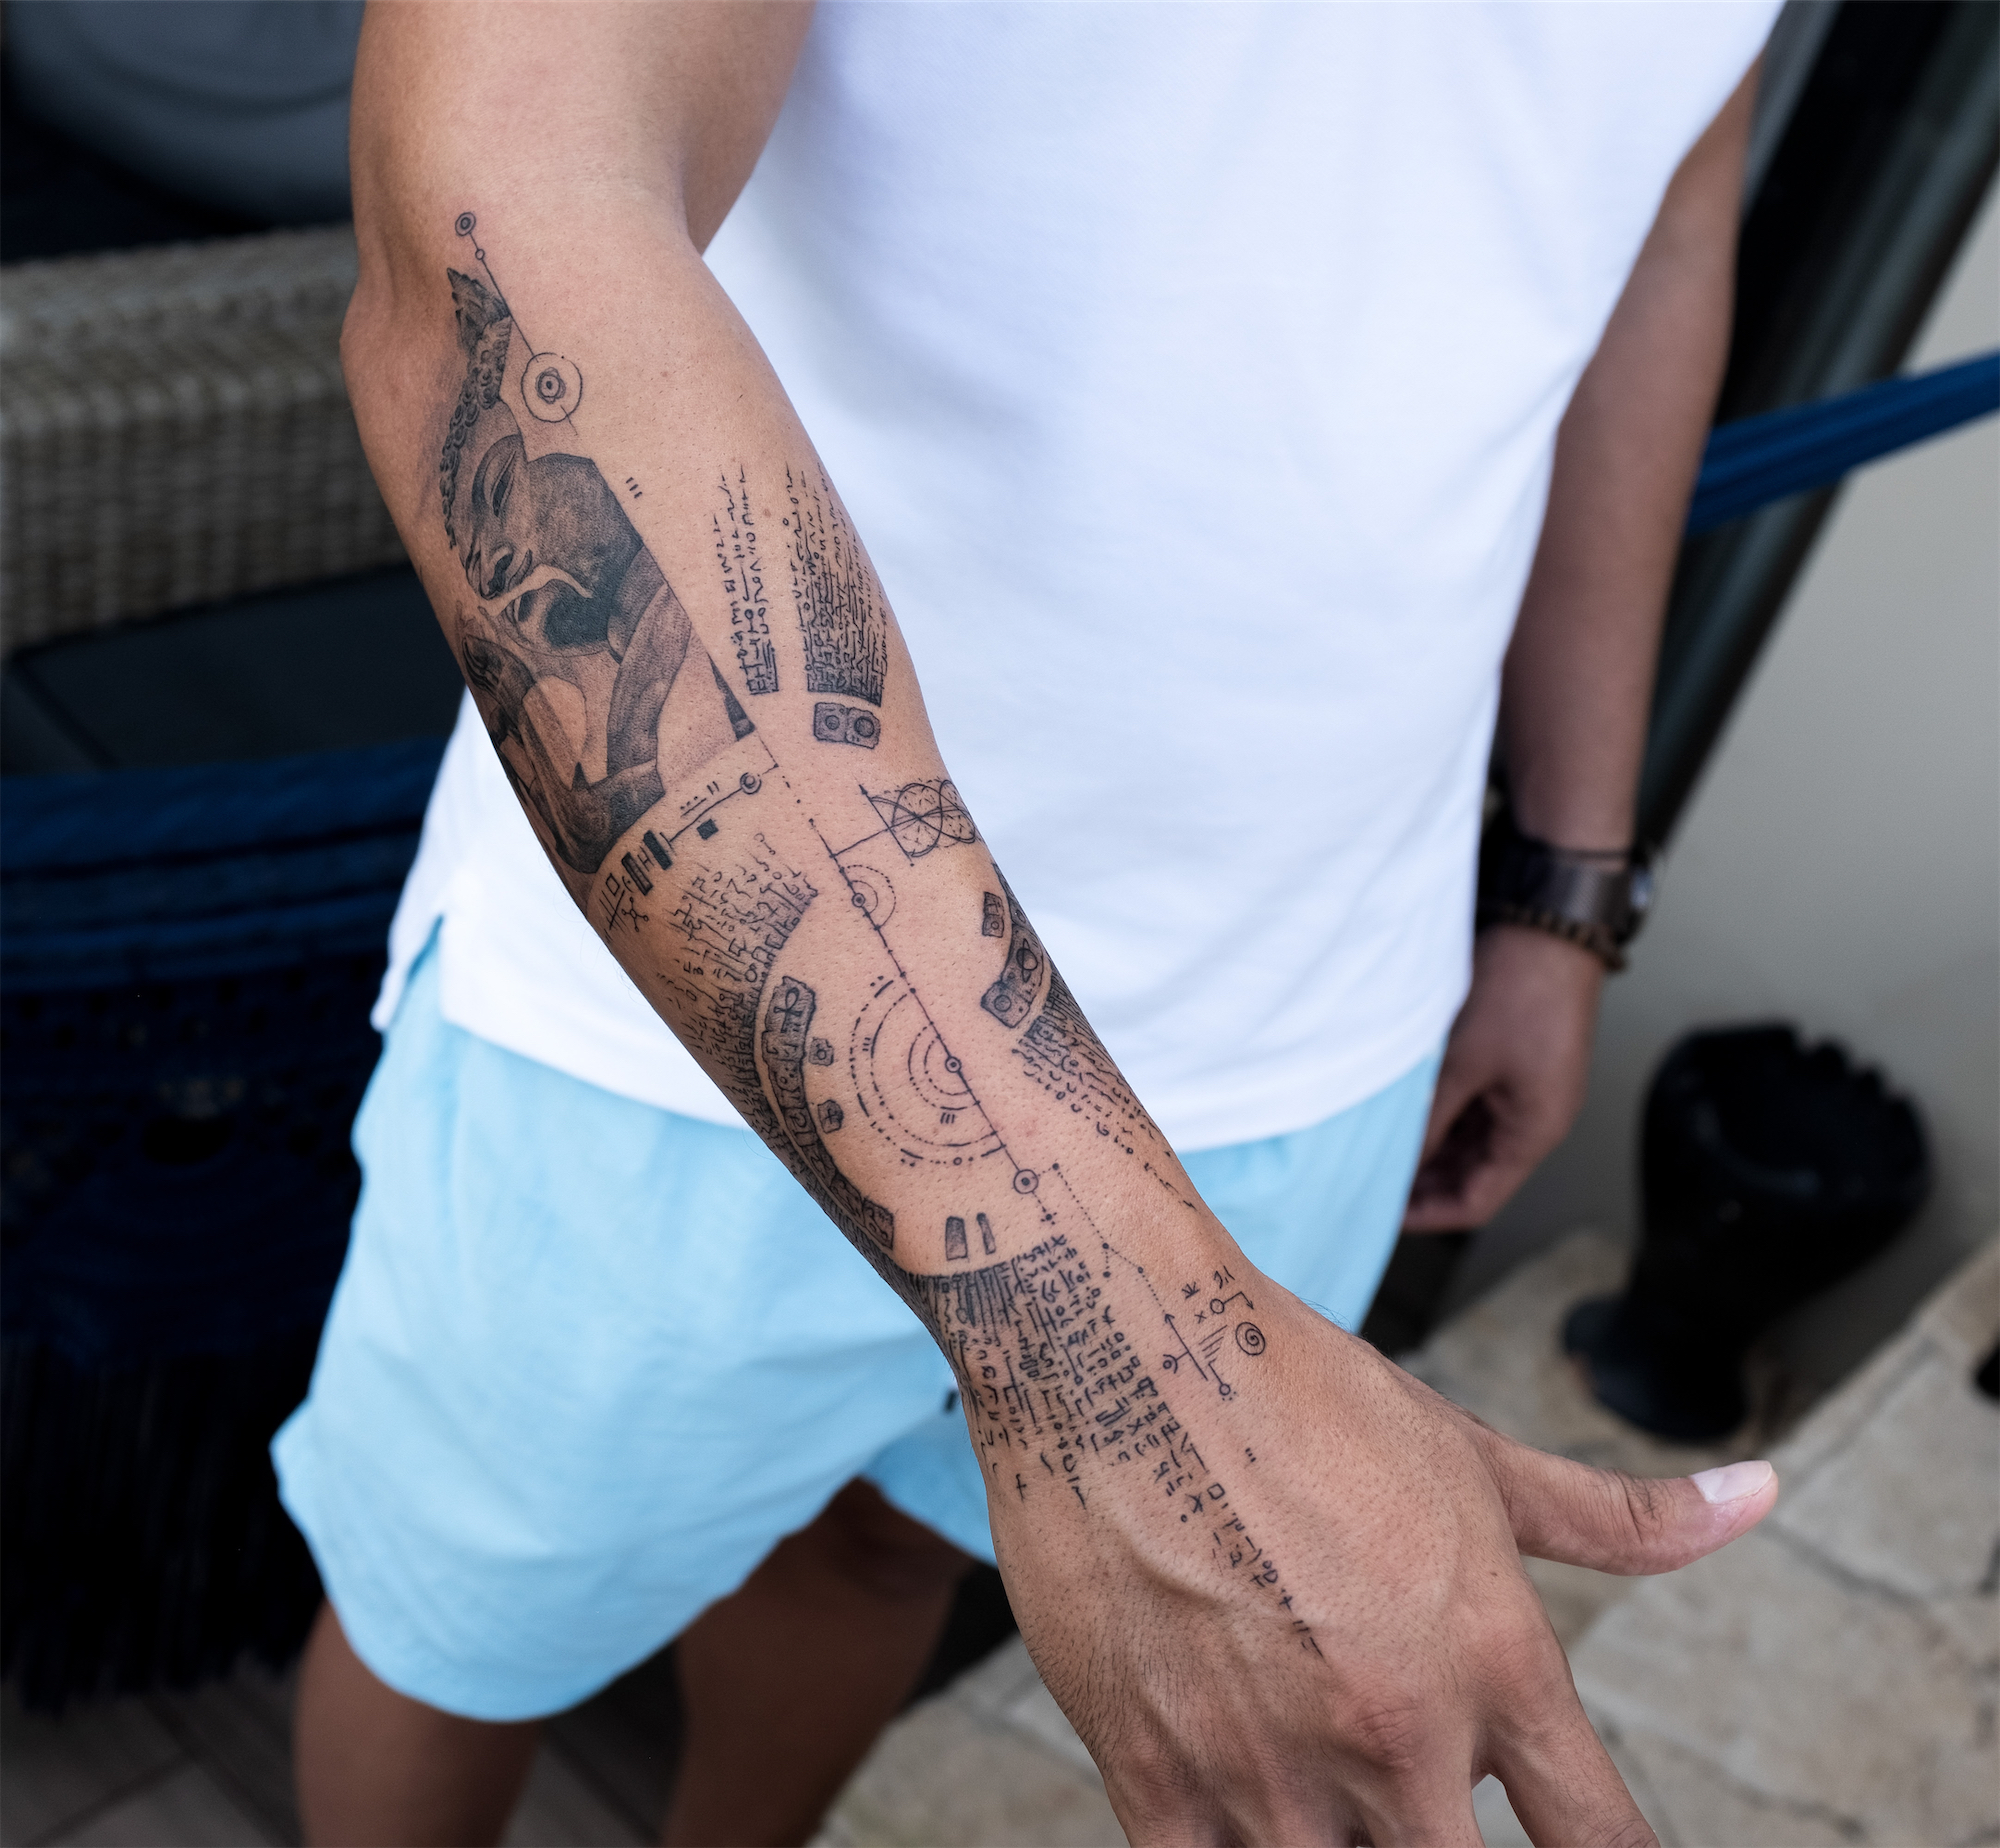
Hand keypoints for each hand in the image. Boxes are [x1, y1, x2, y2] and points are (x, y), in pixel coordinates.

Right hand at [990, 1269, 1775, 1843]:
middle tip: (1419, 1797)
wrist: (1115, 1344)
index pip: (1604, 1843)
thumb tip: (1754, 1499)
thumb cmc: (1293, 1386)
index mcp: (1493, 1660)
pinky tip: (1244, 1810)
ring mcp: (1271, 1772)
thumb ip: (1616, 1517)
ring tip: (1326, 1783)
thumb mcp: (1469, 1453)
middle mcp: (1396, 1735)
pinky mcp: (1153, 1781)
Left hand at [1404, 925, 1604, 1232]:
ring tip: (1377, 1146)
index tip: (1381, 1212)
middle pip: (1472, 1175)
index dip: (1427, 1214)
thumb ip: (1429, 1120)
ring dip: (1427, 1147)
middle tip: (1369, 1179)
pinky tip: (1401, 1109)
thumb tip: (1396, 1164)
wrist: (1549, 927)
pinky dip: (1439, 1115)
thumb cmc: (1519, 990)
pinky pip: (1472, 1108)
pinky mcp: (1513, 1066)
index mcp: (1534, 1131)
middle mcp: (1535, 1119)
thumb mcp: (1462, 1063)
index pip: (1476, 1202)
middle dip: (1422, 1183)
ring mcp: (1525, 1092)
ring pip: (1468, 1141)